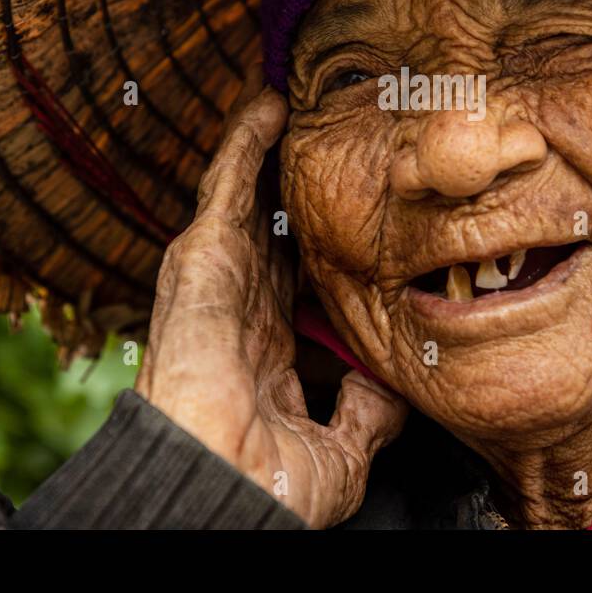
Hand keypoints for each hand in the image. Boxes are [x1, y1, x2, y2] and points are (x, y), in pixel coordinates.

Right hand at [135, 63, 408, 527]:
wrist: (225, 487)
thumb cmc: (265, 485)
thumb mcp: (339, 451)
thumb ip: (366, 414)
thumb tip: (390, 388)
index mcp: (267, 353)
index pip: (294, 284)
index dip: (318, 250)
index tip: (351, 220)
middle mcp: (239, 310)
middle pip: (270, 231)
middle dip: (294, 190)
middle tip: (329, 144)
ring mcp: (216, 280)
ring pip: (245, 198)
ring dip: (269, 153)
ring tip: (296, 109)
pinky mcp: (201, 257)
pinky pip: (226, 185)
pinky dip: (245, 142)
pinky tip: (268, 106)